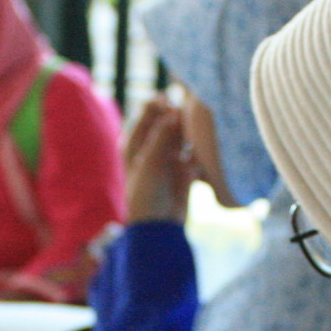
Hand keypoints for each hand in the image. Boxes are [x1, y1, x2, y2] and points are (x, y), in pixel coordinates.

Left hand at [122, 95, 193, 223]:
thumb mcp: (150, 163)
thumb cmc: (146, 195)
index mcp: (134, 142)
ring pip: (183, 137)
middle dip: (179, 120)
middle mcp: (152, 146)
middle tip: (185, 122)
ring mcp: (170, 157)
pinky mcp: (185, 169)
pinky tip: (191, 171)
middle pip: (168, 121)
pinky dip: (195, 159)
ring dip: (189, 138)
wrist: (159, 227)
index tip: (170, 103)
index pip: (148, 112)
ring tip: (189, 149)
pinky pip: (194, 155)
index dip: (159, 104)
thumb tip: (175, 112)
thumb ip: (162, 136)